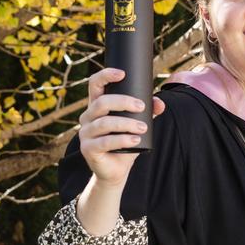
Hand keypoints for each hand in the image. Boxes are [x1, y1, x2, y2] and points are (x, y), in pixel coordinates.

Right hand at [78, 68, 164, 186]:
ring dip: (126, 123)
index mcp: (96, 107)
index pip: (95, 85)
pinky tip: (135, 140)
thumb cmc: (125, 144)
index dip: (105, 76)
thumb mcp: (137, 125)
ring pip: (104, 123)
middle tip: (142, 106)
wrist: (115, 171)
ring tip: (143, 127)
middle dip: (123, 102)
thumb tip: (159, 103)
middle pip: (102, 102)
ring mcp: (85, 134)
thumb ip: (148, 113)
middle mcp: (87, 118)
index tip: (122, 74)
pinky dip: (122, 140)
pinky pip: (104, 142)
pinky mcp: (88, 149)